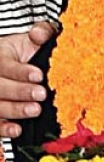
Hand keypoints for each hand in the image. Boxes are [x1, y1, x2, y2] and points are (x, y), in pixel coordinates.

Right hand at [0, 23, 54, 137]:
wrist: (16, 60)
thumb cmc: (26, 49)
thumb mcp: (32, 37)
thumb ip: (41, 32)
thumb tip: (39, 33)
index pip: (4, 65)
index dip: (20, 71)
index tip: (39, 75)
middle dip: (19, 92)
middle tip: (41, 94)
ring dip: (14, 110)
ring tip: (34, 110)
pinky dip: (3, 128)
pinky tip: (16, 130)